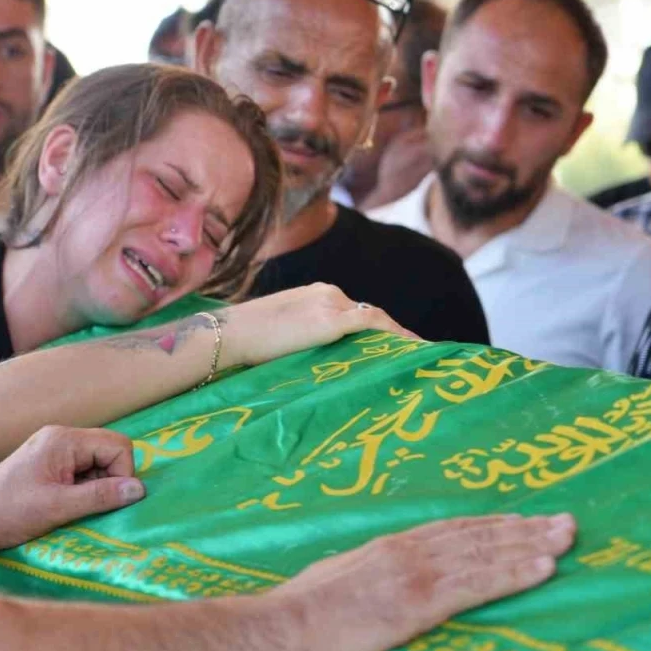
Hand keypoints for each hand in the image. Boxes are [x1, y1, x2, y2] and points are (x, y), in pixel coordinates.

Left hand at [0, 425, 145, 551]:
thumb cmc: (7, 513)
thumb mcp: (57, 507)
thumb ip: (100, 496)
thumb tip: (139, 489)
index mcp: (64, 440)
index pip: (117, 445)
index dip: (122, 474)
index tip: (108, 501)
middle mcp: (61, 438)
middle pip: (110, 450)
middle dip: (111, 479)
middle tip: (91, 506)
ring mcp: (55, 450)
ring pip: (98, 462)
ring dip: (97, 487)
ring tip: (73, 508)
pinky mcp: (50, 465)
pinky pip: (83, 471)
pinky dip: (84, 489)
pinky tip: (66, 506)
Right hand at [218, 283, 418, 367]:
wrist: (231, 333)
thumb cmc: (245, 338)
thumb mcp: (279, 330)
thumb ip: (302, 335)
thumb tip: (310, 357)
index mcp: (316, 292)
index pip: (354, 310)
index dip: (375, 330)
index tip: (389, 345)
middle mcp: (329, 292)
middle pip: (369, 315)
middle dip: (390, 335)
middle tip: (410, 354)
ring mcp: (332, 304)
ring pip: (376, 319)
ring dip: (398, 336)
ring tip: (418, 353)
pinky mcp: (332, 320)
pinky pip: (375, 324)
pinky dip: (397, 334)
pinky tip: (413, 348)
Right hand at [271, 513, 575, 650]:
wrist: (287, 626)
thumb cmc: (303, 612)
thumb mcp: (338, 580)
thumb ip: (368, 577)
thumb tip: (376, 583)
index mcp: (390, 547)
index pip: (452, 531)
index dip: (491, 525)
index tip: (522, 519)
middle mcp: (410, 552)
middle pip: (478, 535)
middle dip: (524, 528)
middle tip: (564, 522)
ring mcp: (419, 575)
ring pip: (487, 553)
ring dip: (531, 544)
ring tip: (566, 537)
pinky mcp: (423, 603)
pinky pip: (480, 585)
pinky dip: (514, 574)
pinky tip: (543, 569)